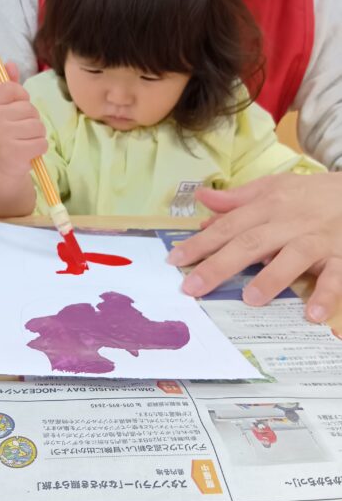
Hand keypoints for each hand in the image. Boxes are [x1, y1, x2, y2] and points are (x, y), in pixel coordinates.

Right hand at [0, 63, 46, 176]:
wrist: (4, 165)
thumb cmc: (9, 133)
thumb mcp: (7, 108)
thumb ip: (10, 86)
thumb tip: (10, 63)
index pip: (13, 88)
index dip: (22, 98)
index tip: (17, 109)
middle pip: (30, 109)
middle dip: (32, 120)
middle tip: (20, 131)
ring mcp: (2, 136)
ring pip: (38, 126)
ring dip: (37, 135)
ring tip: (25, 141)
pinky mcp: (14, 152)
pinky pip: (42, 143)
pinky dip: (39, 149)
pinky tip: (28, 152)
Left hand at [166, 173, 341, 323]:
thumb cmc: (310, 194)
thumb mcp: (274, 187)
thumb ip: (238, 198)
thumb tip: (202, 200)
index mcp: (268, 205)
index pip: (228, 226)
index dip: (201, 243)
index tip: (175, 260)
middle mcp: (289, 221)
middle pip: (251, 243)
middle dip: (220, 265)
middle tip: (193, 287)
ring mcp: (317, 239)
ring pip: (293, 256)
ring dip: (272, 278)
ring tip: (250, 299)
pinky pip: (336, 275)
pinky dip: (326, 293)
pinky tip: (312, 313)